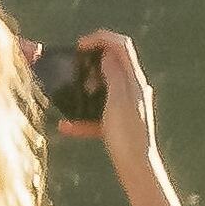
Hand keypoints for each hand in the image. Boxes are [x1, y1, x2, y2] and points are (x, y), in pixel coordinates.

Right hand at [48, 29, 148, 157]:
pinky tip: (67, 127)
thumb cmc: (127, 133)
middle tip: (73, 71)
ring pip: (104, 89)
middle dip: (90, 64)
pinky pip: (100, 114)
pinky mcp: (121, 123)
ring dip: (86, 90)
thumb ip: (114, 74)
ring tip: (70, 96)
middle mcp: (135, 90)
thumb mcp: (117, 100)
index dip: (100, 38)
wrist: (136, 167)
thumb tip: (108, 53)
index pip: (121, 46)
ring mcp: (129, 107)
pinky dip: (85, 118)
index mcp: (135, 80)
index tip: (79, 45)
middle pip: (112, 65)